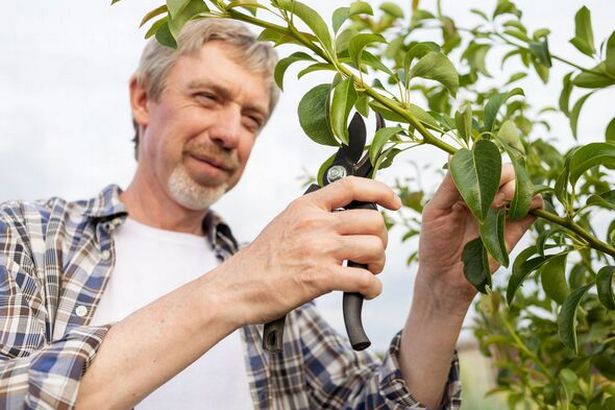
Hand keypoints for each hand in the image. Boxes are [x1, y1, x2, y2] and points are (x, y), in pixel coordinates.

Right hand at [210, 176, 400, 325]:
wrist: (237, 287)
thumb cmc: (263, 260)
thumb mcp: (286, 222)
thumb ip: (315, 215)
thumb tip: (349, 216)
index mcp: (306, 206)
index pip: (352, 186)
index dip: (381, 190)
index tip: (394, 202)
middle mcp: (314, 223)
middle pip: (373, 220)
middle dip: (381, 239)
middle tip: (371, 254)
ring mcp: (318, 249)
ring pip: (374, 247)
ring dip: (378, 264)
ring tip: (367, 272)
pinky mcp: (320, 277)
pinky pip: (365, 279)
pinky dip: (372, 288)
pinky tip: (364, 292)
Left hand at [416, 163, 542, 312]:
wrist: (446, 277)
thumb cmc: (435, 243)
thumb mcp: (435, 211)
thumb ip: (450, 185)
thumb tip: (457, 155)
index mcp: (468, 186)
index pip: (484, 161)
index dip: (486, 163)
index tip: (479, 174)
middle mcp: (488, 194)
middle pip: (507, 169)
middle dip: (502, 176)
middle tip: (489, 195)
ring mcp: (504, 208)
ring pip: (523, 183)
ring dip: (515, 188)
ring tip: (498, 204)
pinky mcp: (518, 225)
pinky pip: (536, 205)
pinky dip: (532, 201)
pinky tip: (514, 211)